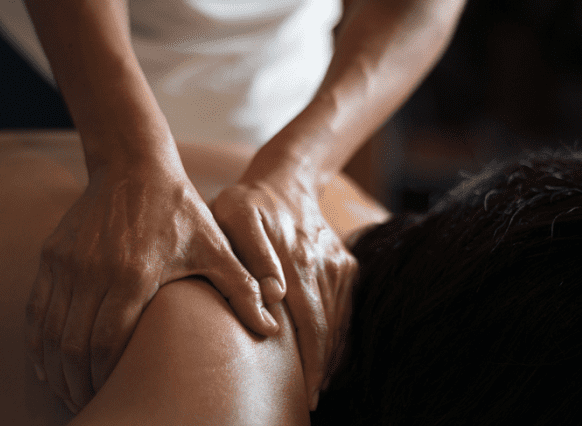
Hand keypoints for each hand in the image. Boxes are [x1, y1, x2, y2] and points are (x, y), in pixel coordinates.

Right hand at [26, 160, 278, 411]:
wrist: (134, 166)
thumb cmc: (179, 210)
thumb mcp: (215, 247)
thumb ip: (242, 287)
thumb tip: (269, 327)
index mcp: (133, 274)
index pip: (107, 342)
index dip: (107, 375)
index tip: (116, 392)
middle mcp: (93, 271)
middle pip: (74, 346)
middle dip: (80, 382)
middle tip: (92, 400)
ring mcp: (67, 263)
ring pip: (50, 333)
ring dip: (56, 369)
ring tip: (70, 391)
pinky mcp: (52, 256)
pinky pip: (36, 310)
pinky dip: (38, 343)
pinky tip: (48, 362)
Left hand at [212, 158, 358, 410]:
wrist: (285, 181)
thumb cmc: (248, 203)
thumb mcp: (234, 215)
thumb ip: (251, 254)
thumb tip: (275, 296)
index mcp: (297, 257)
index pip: (308, 322)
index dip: (309, 360)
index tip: (304, 390)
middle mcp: (324, 265)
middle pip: (327, 327)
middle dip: (321, 368)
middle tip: (309, 401)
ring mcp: (338, 265)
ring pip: (339, 320)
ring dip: (331, 355)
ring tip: (317, 386)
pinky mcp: (345, 265)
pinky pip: (346, 307)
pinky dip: (340, 334)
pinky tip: (331, 357)